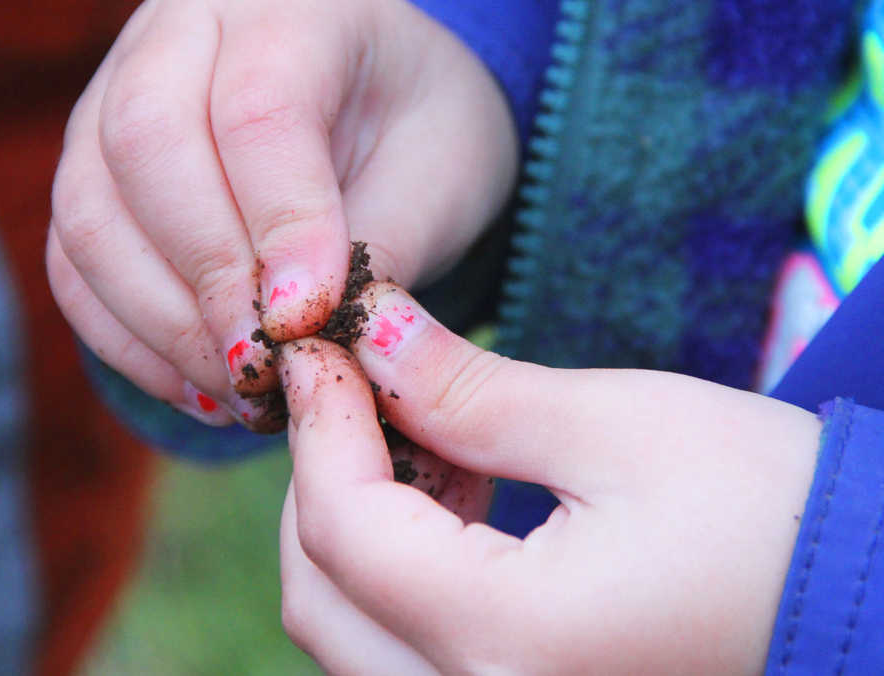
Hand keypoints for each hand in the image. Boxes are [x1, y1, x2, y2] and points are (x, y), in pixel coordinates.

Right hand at [46, 0, 516, 430]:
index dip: (280, 226)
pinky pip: (74, 261)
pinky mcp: (93, 172)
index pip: (258, 110)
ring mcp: (117, 98)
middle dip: (206, 279)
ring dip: (161, 324)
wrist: (380, 110)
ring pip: (90, 211)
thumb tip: (313, 356)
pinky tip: (200, 385)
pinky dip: (128, 339)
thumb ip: (380, 253)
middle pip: (146, 146)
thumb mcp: (438, 176)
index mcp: (291, 7)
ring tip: (241, 391)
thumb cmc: (419, 133)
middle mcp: (183, 35)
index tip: (308, 321)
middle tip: (265, 367)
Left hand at [277, 282, 819, 673]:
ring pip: (349, 636)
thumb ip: (468, 391)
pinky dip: (397, 576)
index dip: (319, 424)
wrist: (868, 608)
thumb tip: (372, 334)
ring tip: (426, 440)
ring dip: (357, 527)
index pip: (342, 530)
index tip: (322, 345)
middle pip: (320, 599)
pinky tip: (454, 505)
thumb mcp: (619, 430)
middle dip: (325, 477)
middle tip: (367, 385)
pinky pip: (402, 658)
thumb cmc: (780, 516)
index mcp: (510, 645)